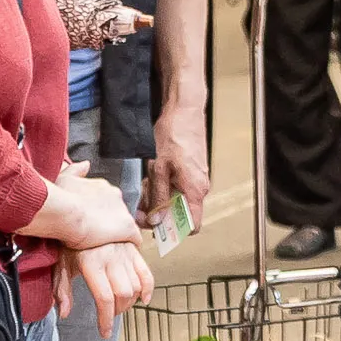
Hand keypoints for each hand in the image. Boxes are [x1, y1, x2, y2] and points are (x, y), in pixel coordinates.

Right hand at [26, 162, 138, 249]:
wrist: (65, 212)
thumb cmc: (61, 197)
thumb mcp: (64, 178)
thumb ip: (76, 170)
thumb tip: (85, 165)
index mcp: (102, 186)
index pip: (107, 200)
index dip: (99, 211)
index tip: (91, 217)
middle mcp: (115, 195)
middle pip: (117, 211)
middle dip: (109, 220)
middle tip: (95, 231)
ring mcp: (123, 212)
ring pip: (124, 224)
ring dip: (116, 232)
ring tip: (103, 242)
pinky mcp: (128, 229)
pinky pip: (135, 238)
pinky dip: (129, 243)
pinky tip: (121, 250)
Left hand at [55, 241, 154, 338]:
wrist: (84, 213)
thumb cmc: (71, 242)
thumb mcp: (61, 264)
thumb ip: (62, 289)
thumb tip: (63, 313)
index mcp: (92, 263)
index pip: (104, 298)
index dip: (106, 319)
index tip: (105, 332)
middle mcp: (111, 258)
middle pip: (123, 294)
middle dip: (117, 311)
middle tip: (109, 314)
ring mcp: (125, 253)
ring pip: (136, 287)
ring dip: (130, 302)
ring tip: (119, 305)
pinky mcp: (134, 250)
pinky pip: (147, 273)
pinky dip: (148, 289)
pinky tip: (143, 299)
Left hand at [140, 105, 210, 231]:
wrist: (184, 109)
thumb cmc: (173, 134)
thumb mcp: (158, 168)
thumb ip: (158, 197)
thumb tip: (156, 221)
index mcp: (195, 190)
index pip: (193, 226)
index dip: (174, 231)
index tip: (155, 228)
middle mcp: (200, 187)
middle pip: (181, 213)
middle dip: (160, 214)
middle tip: (139, 209)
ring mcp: (197, 178)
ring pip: (177, 199)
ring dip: (160, 199)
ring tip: (142, 190)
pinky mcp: (191, 169)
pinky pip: (178, 187)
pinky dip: (164, 187)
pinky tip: (150, 179)